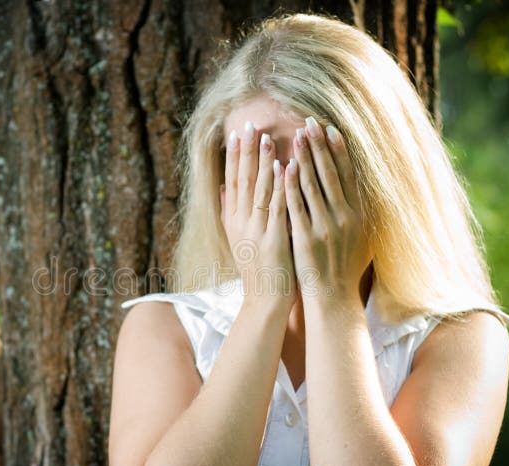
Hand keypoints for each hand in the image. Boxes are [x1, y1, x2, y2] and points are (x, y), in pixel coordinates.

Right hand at [222, 121, 293, 305]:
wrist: (265, 300)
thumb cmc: (258, 268)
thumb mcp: (239, 238)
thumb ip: (231, 211)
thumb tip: (223, 187)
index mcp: (233, 220)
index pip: (232, 181)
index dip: (234, 156)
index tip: (237, 132)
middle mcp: (241, 223)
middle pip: (243, 180)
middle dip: (246, 151)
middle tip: (250, 124)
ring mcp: (256, 231)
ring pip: (259, 190)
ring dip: (263, 163)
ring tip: (267, 138)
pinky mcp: (273, 240)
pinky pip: (277, 208)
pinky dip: (281, 187)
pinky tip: (285, 168)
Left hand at [284, 118, 370, 303]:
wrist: (333, 298)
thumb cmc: (345, 269)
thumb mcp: (360, 238)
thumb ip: (356, 214)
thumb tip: (355, 190)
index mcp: (358, 215)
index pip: (347, 175)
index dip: (339, 150)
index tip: (330, 128)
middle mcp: (344, 217)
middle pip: (330, 173)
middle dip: (319, 146)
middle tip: (309, 121)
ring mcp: (325, 227)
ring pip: (313, 184)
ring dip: (304, 157)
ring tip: (295, 135)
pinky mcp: (306, 238)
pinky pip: (296, 205)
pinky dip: (290, 184)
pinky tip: (283, 166)